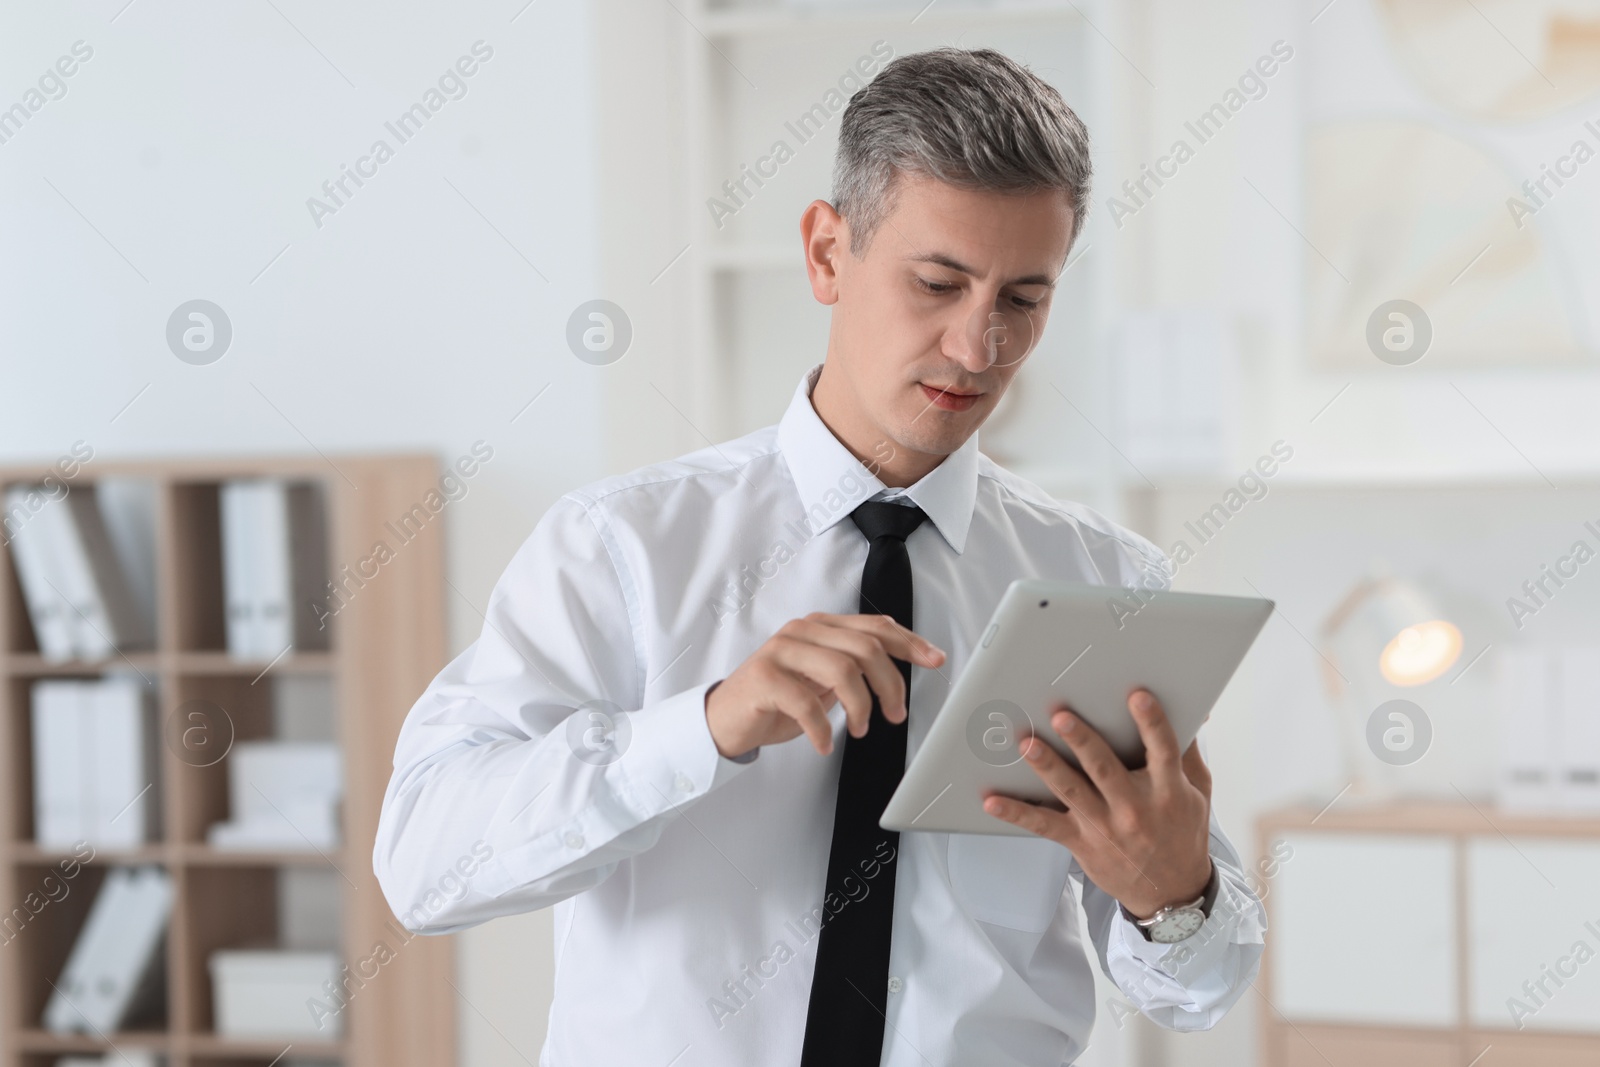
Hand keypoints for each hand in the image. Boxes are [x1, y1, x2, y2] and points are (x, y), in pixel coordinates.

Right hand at [705, 612, 945, 759]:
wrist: (725, 719)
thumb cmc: (778, 701)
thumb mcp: (823, 680)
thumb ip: (853, 666)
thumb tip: (898, 668)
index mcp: (821, 626)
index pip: (875, 626)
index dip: (909, 643)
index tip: (934, 660)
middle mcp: (802, 631)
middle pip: (865, 648)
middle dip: (890, 685)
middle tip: (895, 715)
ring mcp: (781, 651)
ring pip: (842, 670)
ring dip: (860, 707)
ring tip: (859, 729)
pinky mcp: (763, 677)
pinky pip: (807, 702)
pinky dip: (823, 729)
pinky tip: (824, 743)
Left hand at [981, 689, 1212, 918]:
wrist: (1172, 893)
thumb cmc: (1183, 833)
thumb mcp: (1198, 792)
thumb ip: (1189, 752)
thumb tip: (1193, 711)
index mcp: (1168, 790)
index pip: (1162, 750)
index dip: (1151, 723)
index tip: (1137, 696)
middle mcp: (1135, 808)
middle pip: (1106, 769)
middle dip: (1083, 741)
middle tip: (1061, 715)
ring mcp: (1105, 827)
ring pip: (1073, 791)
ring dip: (1048, 767)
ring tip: (1026, 745)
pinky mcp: (1081, 843)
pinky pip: (1044, 826)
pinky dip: (1017, 813)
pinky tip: (992, 801)